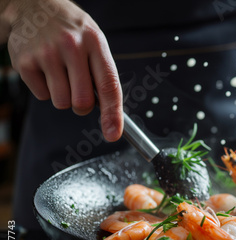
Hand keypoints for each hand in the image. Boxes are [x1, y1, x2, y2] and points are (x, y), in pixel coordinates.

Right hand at [2, 0, 122, 140]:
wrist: (36, 6)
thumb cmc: (72, 31)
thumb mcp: (95, 43)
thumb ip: (103, 74)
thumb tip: (112, 115)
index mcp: (95, 43)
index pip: (109, 86)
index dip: (113, 114)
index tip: (113, 133)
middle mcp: (71, 46)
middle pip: (82, 102)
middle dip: (83, 105)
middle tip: (78, 88)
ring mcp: (46, 53)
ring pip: (61, 103)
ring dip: (63, 96)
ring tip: (61, 73)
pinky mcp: (24, 61)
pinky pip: (42, 96)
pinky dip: (45, 89)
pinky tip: (45, 69)